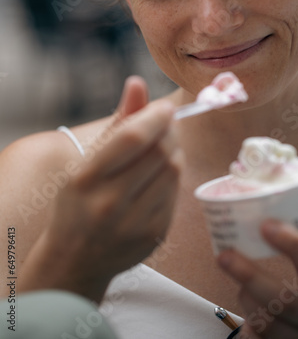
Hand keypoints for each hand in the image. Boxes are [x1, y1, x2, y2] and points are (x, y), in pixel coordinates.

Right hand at [19, 78, 183, 302]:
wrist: (76, 259)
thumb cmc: (78, 202)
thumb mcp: (87, 161)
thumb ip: (118, 122)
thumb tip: (138, 82)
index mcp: (87, 179)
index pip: (133, 137)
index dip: (156, 115)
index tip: (165, 107)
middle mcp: (111, 204)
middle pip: (160, 152)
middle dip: (170, 129)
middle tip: (168, 121)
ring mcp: (135, 223)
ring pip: (174, 170)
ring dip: (176, 149)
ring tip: (166, 142)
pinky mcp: (155, 234)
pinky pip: (176, 192)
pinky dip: (175, 173)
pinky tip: (163, 170)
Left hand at [218, 220, 297, 337]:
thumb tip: (266, 222)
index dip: (295, 245)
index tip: (266, 226)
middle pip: (286, 303)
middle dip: (250, 277)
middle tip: (224, 256)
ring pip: (268, 324)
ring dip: (246, 299)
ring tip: (241, 284)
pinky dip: (249, 322)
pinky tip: (249, 308)